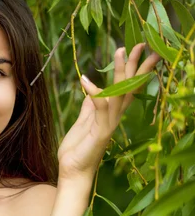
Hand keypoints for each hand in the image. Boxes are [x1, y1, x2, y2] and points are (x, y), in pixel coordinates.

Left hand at [58, 43, 160, 180]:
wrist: (72, 172)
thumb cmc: (78, 149)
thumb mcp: (83, 122)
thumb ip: (90, 107)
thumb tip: (93, 91)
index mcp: (110, 113)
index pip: (127, 87)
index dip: (134, 68)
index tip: (139, 49)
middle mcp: (114, 117)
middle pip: (130, 87)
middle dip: (136, 65)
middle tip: (142, 44)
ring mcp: (109, 124)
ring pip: (120, 94)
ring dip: (121, 72)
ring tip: (121, 51)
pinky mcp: (101, 132)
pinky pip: (100, 109)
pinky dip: (95, 94)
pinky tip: (85, 80)